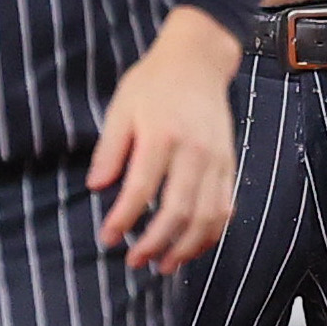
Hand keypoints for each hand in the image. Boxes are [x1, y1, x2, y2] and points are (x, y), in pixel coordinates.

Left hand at [89, 9, 242, 269]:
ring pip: (207, 216)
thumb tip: (96, 187)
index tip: (107, 238)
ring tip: (164, 264)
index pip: (141, 188)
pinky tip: (191, 247)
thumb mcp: (121, 108)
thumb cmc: (153, 84)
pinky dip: (210, 234)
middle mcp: (194, 151)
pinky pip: (225, 207)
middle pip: (178, 210)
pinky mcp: (229, 164)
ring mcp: (216, 160)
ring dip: (186, 247)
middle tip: (134, 261)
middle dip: (155, 242)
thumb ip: (110, 149)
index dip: (123, 219)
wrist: (199, 61)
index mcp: (162, 135)